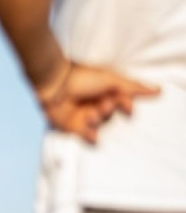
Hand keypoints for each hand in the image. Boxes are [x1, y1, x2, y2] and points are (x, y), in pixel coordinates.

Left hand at [35, 61, 159, 143]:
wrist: (55, 83)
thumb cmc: (83, 77)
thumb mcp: (112, 80)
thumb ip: (133, 87)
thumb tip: (158, 90)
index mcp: (103, 91)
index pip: (121, 102)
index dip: (125, 105)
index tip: (127, 107)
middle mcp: (94, 103)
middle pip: (110, 114)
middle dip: (108, 110)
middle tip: (103, 105)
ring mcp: (83, 115)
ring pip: (99, 124)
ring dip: (97, 119)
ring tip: (90, 113)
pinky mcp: (71, 126)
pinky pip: (85, 135)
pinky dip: (90, 136)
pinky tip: (93, 135)